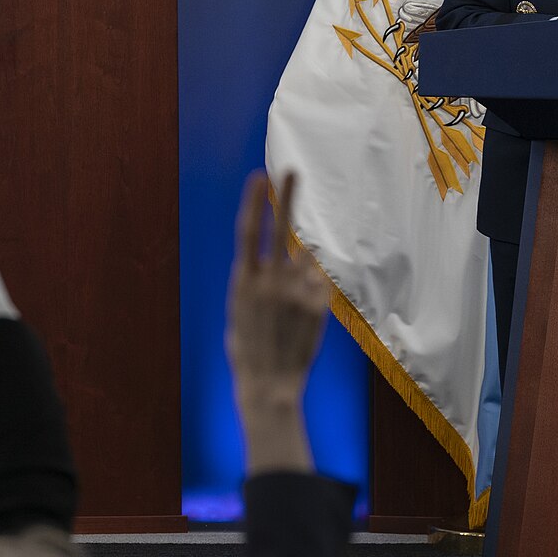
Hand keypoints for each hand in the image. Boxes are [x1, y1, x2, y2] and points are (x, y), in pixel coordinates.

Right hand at [225, 170, 325, 474]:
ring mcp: (295, 292)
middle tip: (290, 172)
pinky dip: (312, 294)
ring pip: (303, 264)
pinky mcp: (317, 305)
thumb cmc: (247, 350)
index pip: (249, 232)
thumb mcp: (240, 311)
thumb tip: (278, 262)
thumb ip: (256, 283)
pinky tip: (301, 319)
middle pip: (280, 229)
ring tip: (289, 310)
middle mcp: (269, 281)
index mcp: (243, 281)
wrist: (268, 385)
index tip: (259, 177)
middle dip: (285, 198)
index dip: (253, 203)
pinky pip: (317, 287)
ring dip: (299, 276)